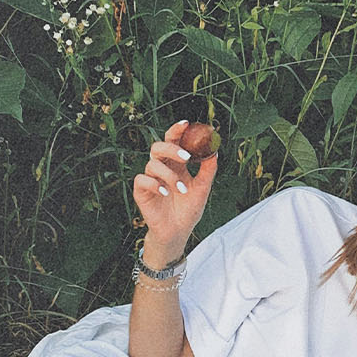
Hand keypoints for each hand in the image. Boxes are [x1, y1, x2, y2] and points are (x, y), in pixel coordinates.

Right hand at [132, 121, 218, 260]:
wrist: (178, 232)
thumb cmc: (189, 210)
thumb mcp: (202, 189)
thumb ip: (207, 170)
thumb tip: (214, 151)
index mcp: (176, 164)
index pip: (173, 141)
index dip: (177, 130)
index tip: (186, 123)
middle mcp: (161, 168)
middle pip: (158, 146)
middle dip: (172, 148)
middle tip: (187, 157)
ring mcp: (150, 179)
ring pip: (152, 164)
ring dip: (170, 175)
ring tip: (182, 190)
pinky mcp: (141, 191)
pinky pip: (142, 179)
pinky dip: (155, 184)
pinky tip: (165, 193)